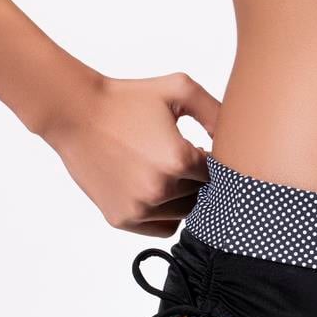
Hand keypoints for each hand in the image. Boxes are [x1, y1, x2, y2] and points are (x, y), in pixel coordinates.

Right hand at [41, 70, 221, 234]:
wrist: (76, 113)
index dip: (216, 161)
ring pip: (186, 214)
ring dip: (185, 197)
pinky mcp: (122, 218)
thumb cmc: (128, 98)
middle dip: (201, 179)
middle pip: (205, 195)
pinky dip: (166, 213)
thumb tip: (240, 137)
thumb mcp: (179, 89)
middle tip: (184, 157)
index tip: (205, 148)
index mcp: (180, 160)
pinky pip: (163, 227)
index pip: (222, 174)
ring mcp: (140, 208)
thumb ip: (216, 111)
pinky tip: (156, 188)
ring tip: (166, 169)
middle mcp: (161, 189)